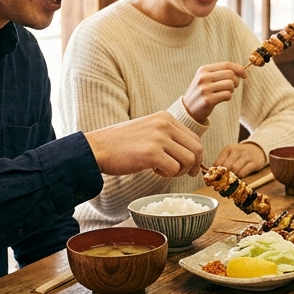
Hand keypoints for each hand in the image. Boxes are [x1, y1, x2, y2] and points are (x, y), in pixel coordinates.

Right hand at [85, 112, 202, 177]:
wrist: (96, 148)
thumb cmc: (121, 144)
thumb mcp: (148, 130)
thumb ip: (167, 136)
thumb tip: (190, 154)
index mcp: (165, 118)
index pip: (194, 138)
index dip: (195, 156)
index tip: (188, 167)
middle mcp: (165, 124)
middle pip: (197, 149)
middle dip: (193, 166)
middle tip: (180, 174)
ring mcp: (159, 138)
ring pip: (189, 160)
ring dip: (179, 171)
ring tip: (163, 171)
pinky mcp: (151, 153)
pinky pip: (174, 169)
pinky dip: (168, 175)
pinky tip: (154, 171)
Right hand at [182, 62, 246, 122]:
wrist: (188, 109)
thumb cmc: (202, 92)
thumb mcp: (206, 78)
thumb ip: (221, 73)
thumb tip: (241, 71)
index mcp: (203, 70)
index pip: (226, 65)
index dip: (239, 69)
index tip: (245, 75)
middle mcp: (203, 77)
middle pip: (230, 74)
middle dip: (236, 81)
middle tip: (232, 87)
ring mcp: (205, 89)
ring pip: (230, 85)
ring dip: (231, 90)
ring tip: (224, 93)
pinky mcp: (208, 100)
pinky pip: (227, 95)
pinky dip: (228, 97)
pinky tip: (221, 99)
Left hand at [214, 142, 265, 176]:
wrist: (257, 149)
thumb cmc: (240, 155)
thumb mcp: (230, 155)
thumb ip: (222, 163)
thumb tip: (212, 176)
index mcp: (228, 149)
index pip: (218, 163)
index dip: (216, 173)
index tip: (216, 179)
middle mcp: (237, 151)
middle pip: (226, 166)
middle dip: (224, 175)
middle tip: (224, 181)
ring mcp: (246, 156)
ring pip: (234, 169)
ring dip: (232, 176)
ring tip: (232, 179)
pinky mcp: (254, 162)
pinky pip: (244, 172)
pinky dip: (240, 177)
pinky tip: (240, 177)